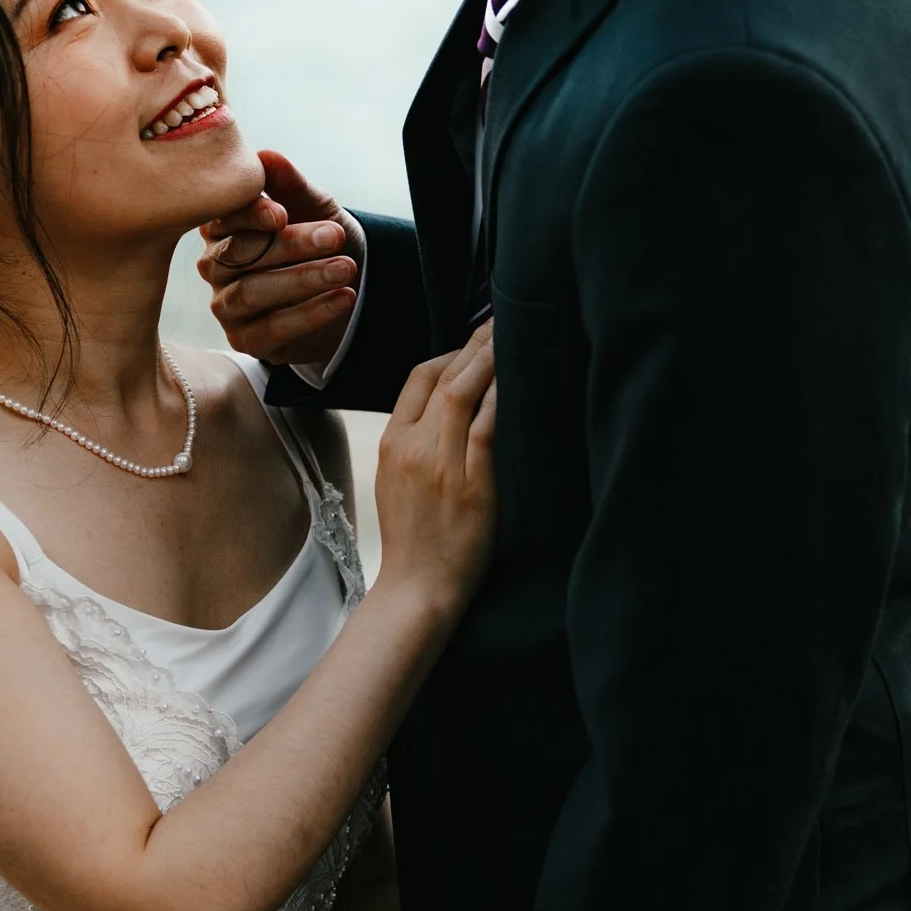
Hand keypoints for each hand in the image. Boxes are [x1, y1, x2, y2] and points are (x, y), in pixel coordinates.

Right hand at [198, 151, 363, 368]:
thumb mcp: (315, 207)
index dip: (251, 215)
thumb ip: (290, 184)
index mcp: (223, 226)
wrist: (346, 287)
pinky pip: (271, 329)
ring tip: (345, 269)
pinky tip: (343, 298)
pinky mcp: (244, 339)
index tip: (282, 214)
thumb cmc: (320, 240)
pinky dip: (310, 314)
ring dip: (302, 280)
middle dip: (290, 245)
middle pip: (240, 255)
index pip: (225, 217)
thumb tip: (266, 155)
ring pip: (252, 292)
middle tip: (334, 237)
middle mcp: (215, 265)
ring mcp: (226, 305)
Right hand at [373, 324, 496, 623]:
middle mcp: (411, 445)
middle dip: (475, 342)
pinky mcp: (470, 482)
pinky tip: (518, 379)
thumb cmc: (415, 543)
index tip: (476, 342)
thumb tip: (445, 412)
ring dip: (491, 358)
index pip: (417, 377)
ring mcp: (440, 462)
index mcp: (391, 442)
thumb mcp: (397, 484)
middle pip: (442, 374)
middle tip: (503, 320)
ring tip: (514, 334)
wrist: (417, 590)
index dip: (450, 351)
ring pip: (463, 391)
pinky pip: (486, 425)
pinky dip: (502, 396)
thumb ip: (415, 446)